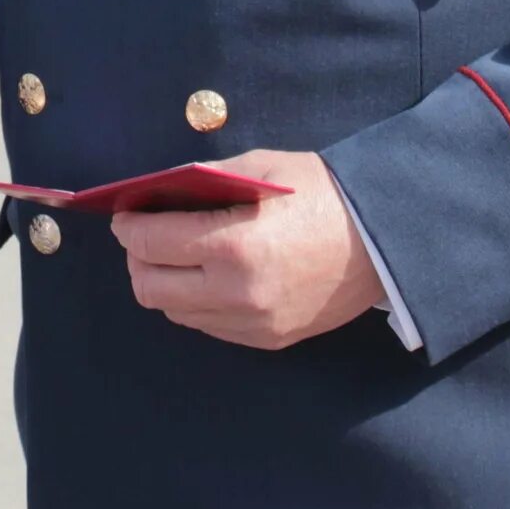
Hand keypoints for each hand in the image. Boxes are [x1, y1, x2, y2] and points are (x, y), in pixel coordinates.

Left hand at [111, 150, 383, 350]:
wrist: (385, 239)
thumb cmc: (322, 193)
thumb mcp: (260, 168)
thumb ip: (203, 180)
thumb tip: (155, 191)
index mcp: (233, 245)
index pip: (150, 243)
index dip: (127, 226)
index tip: (124, 214)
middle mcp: (238, 292)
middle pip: (150, 287)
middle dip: (137, 258)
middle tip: (144, 235)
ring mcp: (253, 322)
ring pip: (175, 312)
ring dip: (165, 283)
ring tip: (176, 255)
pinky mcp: (268, 339)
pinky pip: (209, 326)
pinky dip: (196, 302)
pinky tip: (207, 276)